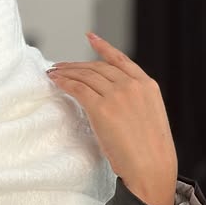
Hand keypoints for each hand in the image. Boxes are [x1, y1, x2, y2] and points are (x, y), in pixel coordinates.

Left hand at [47, 33, 177, 204]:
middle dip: (76, 65)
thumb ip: (133, 104)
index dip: (103, 47)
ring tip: (53, 73)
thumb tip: (112, 103)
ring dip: (66, 72)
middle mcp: (132, 85)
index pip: (121, 60)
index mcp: (148, 86)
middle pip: (98, 67)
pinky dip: (64, 83)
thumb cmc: (150, 152)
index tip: (90, 37)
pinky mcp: (102, 108)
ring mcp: (117, 95)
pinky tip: (55, 81)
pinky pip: (77, 89)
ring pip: (86, 76)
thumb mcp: (147, 118)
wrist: (152, 167)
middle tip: (59, 66)